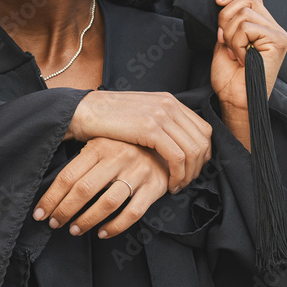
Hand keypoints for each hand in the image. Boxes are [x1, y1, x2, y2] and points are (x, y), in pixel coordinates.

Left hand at [33, 138, 170, 238]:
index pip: (68, 176)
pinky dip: (116, 227)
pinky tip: (103, 233)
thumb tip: (47, 181)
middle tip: (55, 223)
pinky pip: (132, 213)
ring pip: (107, 203)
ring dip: (87, 220)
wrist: (164, 145)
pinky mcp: (154, 187)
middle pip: (84, 190)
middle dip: (65, 210)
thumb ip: (79, 159)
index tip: (40, 214)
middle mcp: (118, 157)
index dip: (51, 198)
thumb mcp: (100, 144)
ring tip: (74, 230)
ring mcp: (138, 172)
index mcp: (99, 146)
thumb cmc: (124, 148)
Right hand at [67, 91, 211, 192]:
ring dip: (189, 174)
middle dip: (199, 166)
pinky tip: (169, 185)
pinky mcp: (150, 128)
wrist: (83, 112)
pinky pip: (177, 157)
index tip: (191, 170)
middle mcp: (169, 104)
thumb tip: (175, 145)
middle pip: (203, 140)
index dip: (203, 154)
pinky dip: (178, 174)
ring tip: (177, 186)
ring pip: (193, 150)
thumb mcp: (140, 116)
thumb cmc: (107, 120)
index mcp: (169, 100)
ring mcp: (161, 115)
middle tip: (186, 182)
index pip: (203, 129)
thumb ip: (160, 124)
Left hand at [211, 0, 286, 113]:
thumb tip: (223, 1)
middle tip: (225, 41)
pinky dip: (236, 43)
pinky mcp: (278, 41)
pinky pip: (246, 28)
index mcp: (263, 27)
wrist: (235, 100)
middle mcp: (275, 28)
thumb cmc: (230, 77)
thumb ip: (228, 22)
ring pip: (243, 14)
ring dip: (230, 35)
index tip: (218, 1)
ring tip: (235, 54)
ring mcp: (278, 34)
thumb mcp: (225, 42)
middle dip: (226, 17)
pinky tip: (242, 58)